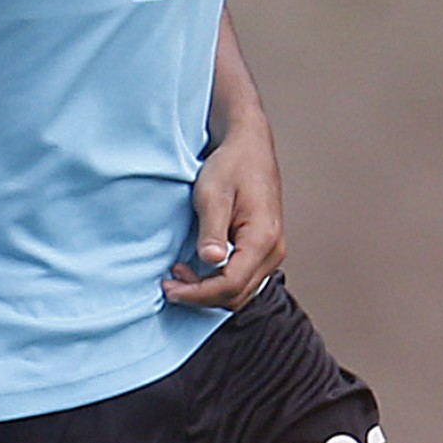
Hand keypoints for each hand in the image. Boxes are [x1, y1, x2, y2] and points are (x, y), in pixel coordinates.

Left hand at [164, 116, 284, 308]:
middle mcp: (273, 251)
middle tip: (169, 285)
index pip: (231, 284)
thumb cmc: (232, 165)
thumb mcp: (213, 194)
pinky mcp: (263, 250)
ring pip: (240, 292)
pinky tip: (197, 270)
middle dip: (200, 296)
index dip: (198, 294)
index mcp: (263, 238)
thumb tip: (211, 260)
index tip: (170, 288)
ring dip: (208, 292)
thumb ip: (212, 230)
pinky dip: (217, 283)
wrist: (249, 147)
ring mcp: (271, 252)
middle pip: (236, 295)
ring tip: (180, 276)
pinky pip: (242, 280)